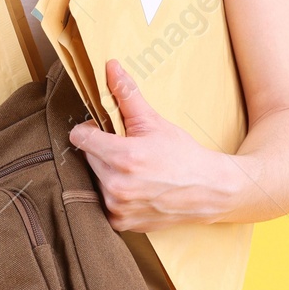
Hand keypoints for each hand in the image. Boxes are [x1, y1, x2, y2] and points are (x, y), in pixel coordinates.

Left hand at [66, 59, 236, 231]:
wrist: (210, 190)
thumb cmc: (183, 154)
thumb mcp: (154, 122)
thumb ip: (127, 95)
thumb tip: (110, 66)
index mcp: (122, 157)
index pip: (79, 137)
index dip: (90, 130)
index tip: (104, 130)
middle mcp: (116, 185)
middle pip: (87, 158)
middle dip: (102, 151)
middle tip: (128, 150)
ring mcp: (117, 207)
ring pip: (94, 180)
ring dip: (107, 173)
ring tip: (134, 171)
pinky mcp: (120, 223)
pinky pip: (103, 203)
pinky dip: (115, 196)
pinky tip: (136, 189)